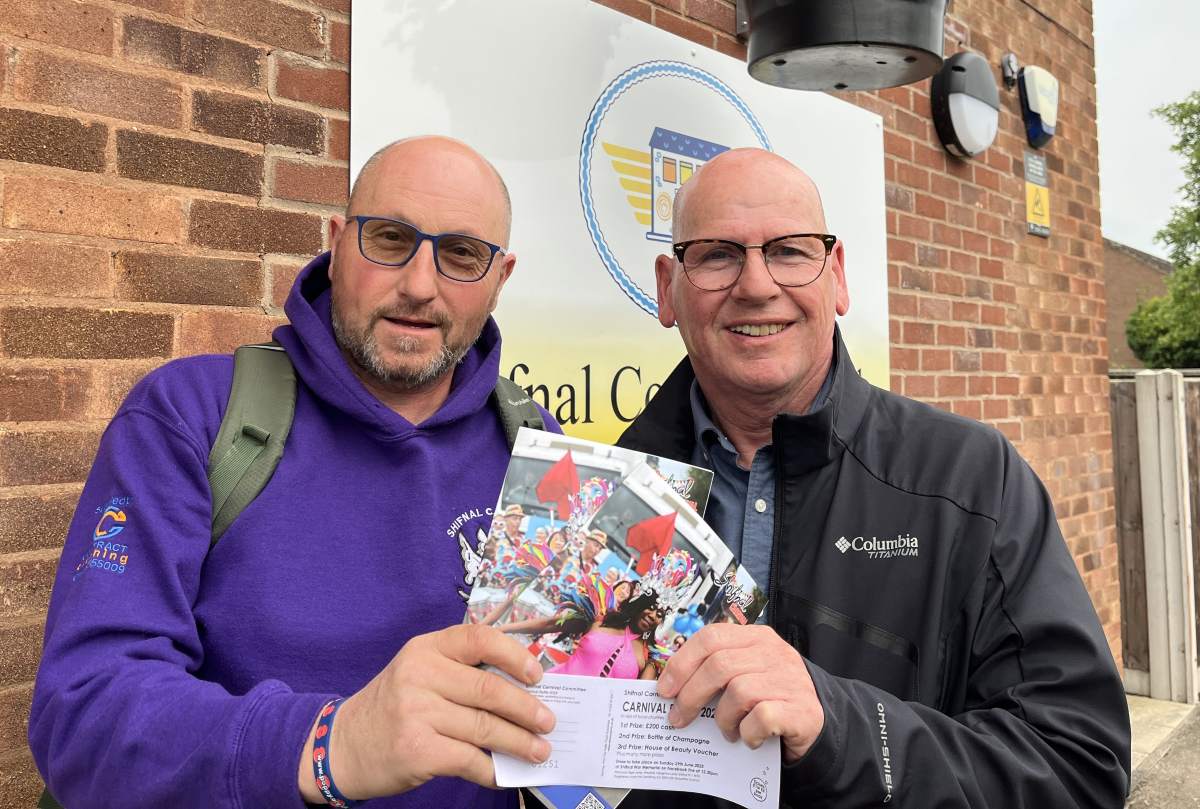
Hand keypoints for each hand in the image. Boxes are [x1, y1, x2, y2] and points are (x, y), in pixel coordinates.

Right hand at [297, 624, 554, 801]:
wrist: (344, 745)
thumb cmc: (395, 706)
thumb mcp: (420, 672)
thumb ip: (462, 672)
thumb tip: (524, 690)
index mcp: (426, 648)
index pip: (479, 639)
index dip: (515, 655)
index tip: (538, 675)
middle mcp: (419, 675)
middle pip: (488, 690)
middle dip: (526, 709)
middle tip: (549, 722)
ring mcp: (416, 713)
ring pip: (484, 728)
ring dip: (519, 743)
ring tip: (539, 751)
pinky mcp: (417, 750)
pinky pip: (469, 760)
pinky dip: (492, 770)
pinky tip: (504, 774)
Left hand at [658, 624, 822, 761]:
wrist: (818, 722)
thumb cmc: (772, 697)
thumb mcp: (747, 672)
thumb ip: (716, 670)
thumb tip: (670, 686)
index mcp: (756, 638)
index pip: (711, 637)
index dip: (682, 663)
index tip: (664, 689)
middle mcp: (774, 653)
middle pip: (719, 666)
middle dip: (690, 695)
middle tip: (678, 718)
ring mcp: (789, 680)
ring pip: (738, 692)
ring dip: (723, 718)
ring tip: (726, 730)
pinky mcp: (800, 709)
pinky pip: (761, 718)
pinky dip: (748, 732)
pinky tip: (748, 738)